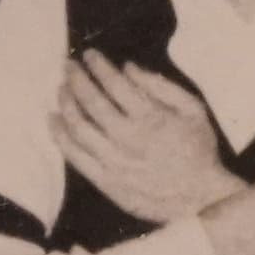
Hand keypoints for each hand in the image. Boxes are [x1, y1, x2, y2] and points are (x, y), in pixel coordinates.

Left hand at [53, 56, 237, 223]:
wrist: (200, 199)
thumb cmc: (199, 151)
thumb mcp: (193, 110)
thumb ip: (161, 86)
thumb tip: (128, 68)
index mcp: (150, 117)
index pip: (114, 83)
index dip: (98, 65)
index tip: (90, 54)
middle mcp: (127, 138)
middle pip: (91, 101)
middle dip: (76, 78)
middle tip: (68, 65)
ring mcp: (114, 161)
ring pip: (78, 127)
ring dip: (66, 103)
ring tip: (61, 88)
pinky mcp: (106, 181)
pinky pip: (75, 156)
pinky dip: (60, 136)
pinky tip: (53, 120)